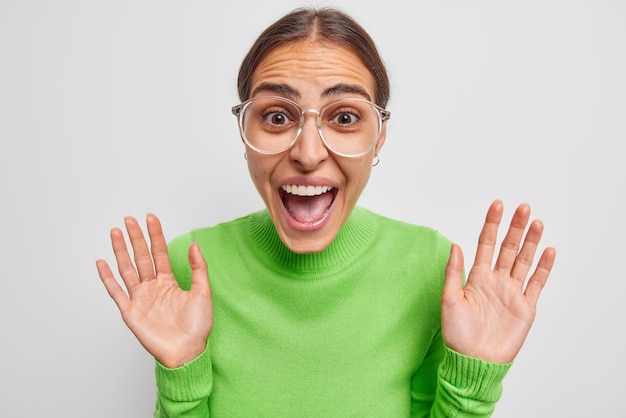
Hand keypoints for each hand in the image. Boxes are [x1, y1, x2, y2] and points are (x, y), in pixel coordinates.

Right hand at [96, 214, 212, 367]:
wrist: (187, 352)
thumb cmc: (197, 326)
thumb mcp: (203, 292)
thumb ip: (198, 268)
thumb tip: (195, 244)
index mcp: (169, 282)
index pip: (159, 253)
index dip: (155, 235)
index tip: (151, 218)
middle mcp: (152, 288)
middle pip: (141, 257)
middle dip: (136, 238)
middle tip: (130, 219)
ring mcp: (140, 298)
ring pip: (127, 269)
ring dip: (120, 251)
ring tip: (115, 232)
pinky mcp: (130, 312)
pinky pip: (116, 292)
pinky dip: (107, 278)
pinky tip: (101, 262)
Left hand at [441, 200, 555, 362]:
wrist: (475, 361)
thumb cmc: (457, 334)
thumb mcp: (449, 300)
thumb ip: (453, 272)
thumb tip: (455, 245)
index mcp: (477, 277)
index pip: (486, 244)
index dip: (492, 225)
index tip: (497, 205)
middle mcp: (496, 281)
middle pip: (508, 248)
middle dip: (515, 228)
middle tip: (523, 207)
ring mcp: (512, 293)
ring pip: (523, 261)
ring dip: (530, 242)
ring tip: (536, 222)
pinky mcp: (525, 307)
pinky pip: (536, 283)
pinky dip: (543, 267)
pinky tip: (548, 251)